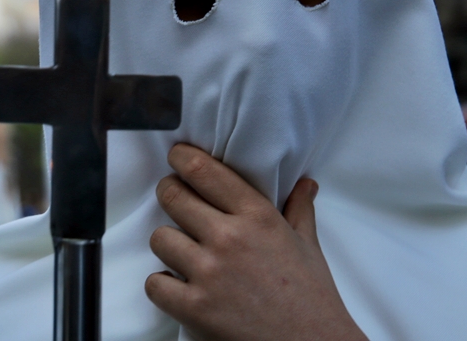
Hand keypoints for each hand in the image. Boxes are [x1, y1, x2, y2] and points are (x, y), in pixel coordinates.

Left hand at [145, 144, 367, 340]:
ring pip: (160, 238)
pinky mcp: (195, 308)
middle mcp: (230, 238)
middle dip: (169, 194)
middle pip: (172, 197)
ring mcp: (209, 273)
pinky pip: (154, 283)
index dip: (181, 159)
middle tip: (174, 200)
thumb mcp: (308, 247)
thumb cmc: (311, 298)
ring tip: (184, 252)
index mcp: (257, 216)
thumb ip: (299, 210)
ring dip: (168, 244)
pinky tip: (179, 287)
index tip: (176, 157)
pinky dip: (162, 286)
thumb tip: (305, 184)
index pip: (204, 171)